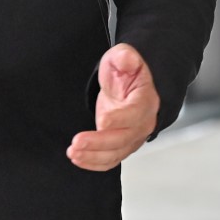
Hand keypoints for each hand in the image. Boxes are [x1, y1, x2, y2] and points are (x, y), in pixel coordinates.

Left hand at [66, 43, 160, 171]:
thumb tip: (126, 59)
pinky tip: (79, 159)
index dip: (120, 118)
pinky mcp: (122, 145)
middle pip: (123, 138)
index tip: (102, 120)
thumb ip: (124, 57)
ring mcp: (133, 136)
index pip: (135, 113)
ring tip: (73, 152)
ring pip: (115, 153)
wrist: (129, 84)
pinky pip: (110, 159)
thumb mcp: (123, 56)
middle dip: (99, 143)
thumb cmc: (126, 71)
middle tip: (77, 142)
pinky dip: (94, 162)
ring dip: (93, 156)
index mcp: (146, 100)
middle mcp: (143, 122)